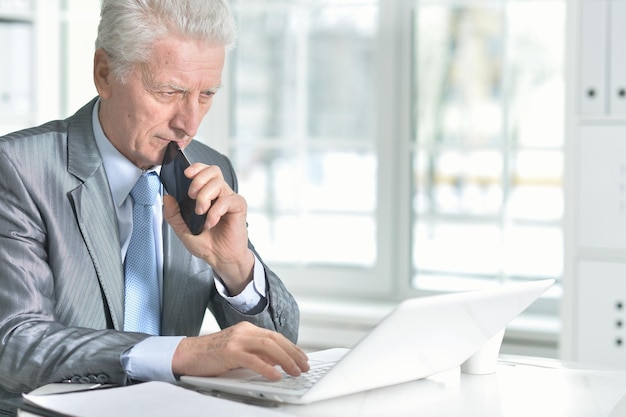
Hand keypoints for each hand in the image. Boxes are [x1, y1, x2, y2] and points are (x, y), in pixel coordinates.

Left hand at [163, 163, 253, 294]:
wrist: (220, 258)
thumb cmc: (206, 244)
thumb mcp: (183, 230)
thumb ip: (173, 215)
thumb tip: (167, 197)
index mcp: (208, 194)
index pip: (205, 171)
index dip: (196, 168)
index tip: (186, 174)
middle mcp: (220, 194)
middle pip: (213, 171)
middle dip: (198, 180)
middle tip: (191, 196)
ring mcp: (230, 199)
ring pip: (218, 183)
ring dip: (204, 196)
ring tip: (200, 213)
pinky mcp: (238, 207)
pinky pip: (227, 200)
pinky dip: (215, 211)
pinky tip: (211, 223)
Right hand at [171, 322, 309, 379]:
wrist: (186, 354)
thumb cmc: (211, 355)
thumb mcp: (237, 351)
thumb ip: (256, 354)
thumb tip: (278, 363)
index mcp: (247, 329)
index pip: (275, 336)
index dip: (291, 347)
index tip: (302, 358)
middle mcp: (244, 331)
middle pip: (275, 340)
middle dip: (293, 354)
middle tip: (304, 366)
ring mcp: (237, 339)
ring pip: (268, 347)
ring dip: (285, 360)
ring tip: (295, 372)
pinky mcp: (229, 351)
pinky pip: (253, 359)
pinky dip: (267, 368)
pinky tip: (276, 375)